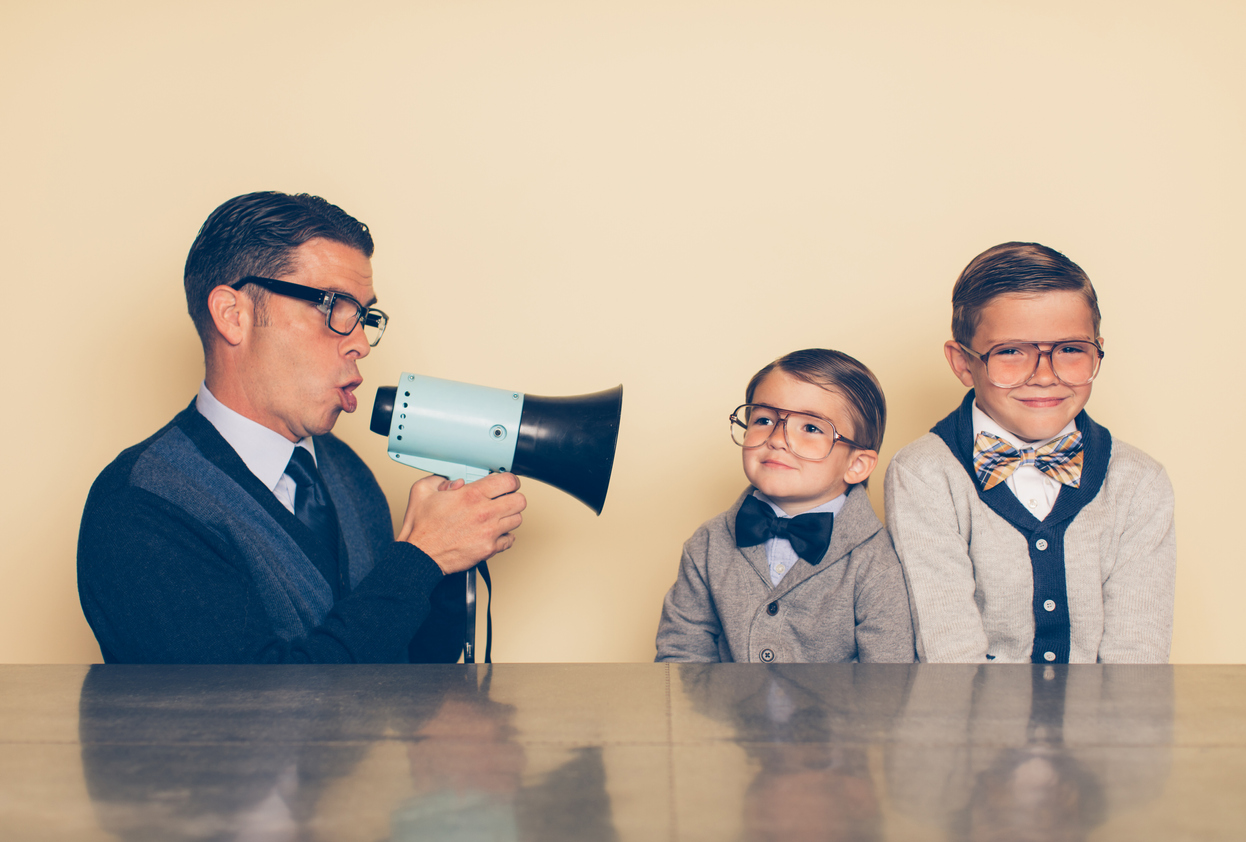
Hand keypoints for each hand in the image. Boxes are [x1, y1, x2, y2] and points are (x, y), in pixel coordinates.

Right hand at [398, 472, 525, 573]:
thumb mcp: (422, 492)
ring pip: (518, 519)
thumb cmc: (421, 528)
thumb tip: (455, 481)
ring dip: (509, 517)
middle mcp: (484, 512)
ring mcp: (489, 532)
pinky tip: (494, 533)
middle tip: (505, 499)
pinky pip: (510, 540)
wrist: (420, 555)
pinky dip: (505, 536)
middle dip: (513, 497)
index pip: (508, 481)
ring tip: (498, 517)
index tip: (506, 483)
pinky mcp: (489, 549)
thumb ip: (439, 479)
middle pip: (520, 500)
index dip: (510, 480)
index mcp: (471, 495)